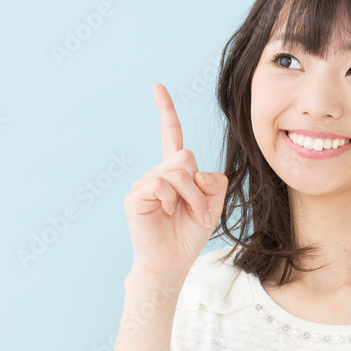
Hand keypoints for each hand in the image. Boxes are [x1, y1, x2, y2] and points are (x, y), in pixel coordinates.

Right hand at [124, 82, 227, 281]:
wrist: (170, 264)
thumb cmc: (188, 235)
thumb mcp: (213, 205)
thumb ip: (214, 182)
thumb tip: (198, 170)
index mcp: (174, 172)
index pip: (171, 135)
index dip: (165, 110)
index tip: (157, 86)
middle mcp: (156, 173)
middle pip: (186, 157)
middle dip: (200, 187)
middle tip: (200, 212)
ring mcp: (144, 183)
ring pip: (178, 171)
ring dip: (192, 197)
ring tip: (188, 217)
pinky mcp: (136, 196)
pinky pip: (162, 183)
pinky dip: (174, 200)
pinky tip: (168, 214)